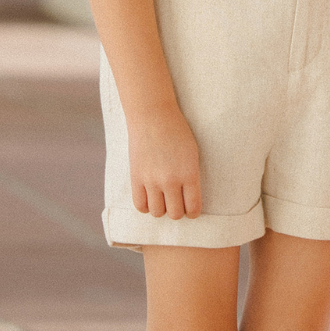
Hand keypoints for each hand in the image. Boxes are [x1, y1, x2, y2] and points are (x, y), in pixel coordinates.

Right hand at [128, 105, 201, 219]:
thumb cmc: (177, 132)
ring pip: (157, 213)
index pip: (193, 207)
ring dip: (161, 210)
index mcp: (189, 174)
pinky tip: (150, 198)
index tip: (191, 210)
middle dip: (178, 211)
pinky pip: (140, 205)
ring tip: (163, 200)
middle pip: (175, 214)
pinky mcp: (136, 177)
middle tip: (177, 203)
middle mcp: (171, 180)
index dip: (193, 212)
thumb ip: (191, 177)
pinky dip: (146, 207)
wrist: (153, 116)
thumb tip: (188, 200)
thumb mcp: (192, 154)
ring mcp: (151, 180)